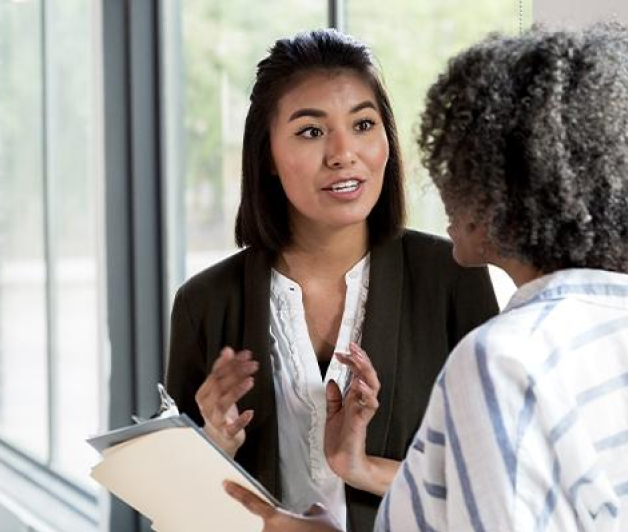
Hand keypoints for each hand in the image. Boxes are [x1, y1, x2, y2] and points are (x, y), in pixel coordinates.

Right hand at [195, 347, 257, 457]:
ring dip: (236, 391)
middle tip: (251, 364)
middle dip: (236, 373)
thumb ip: (224, 370)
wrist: (217, 440)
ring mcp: (215, 420)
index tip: (244, 354)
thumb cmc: (219, 412)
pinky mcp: (226, 434)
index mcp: (204, 394)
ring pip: (222, 404)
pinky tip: (249, 413)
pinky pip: (231, 428)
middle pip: (219, 387)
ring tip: (250, 380)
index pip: (215, 375)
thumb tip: (228, 350)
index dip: (229, 363)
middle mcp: (207, 406)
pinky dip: (240, 421)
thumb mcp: (220, 390)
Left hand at [223, 481, 341, 531]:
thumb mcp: (322, 516)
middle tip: (292, 524)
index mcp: (276, 519)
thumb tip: (311, 509)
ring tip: (299, 527)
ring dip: (282, 529)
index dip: (237, 493)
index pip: (252, 502)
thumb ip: (313, 509)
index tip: (226, 485)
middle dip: (275, 526)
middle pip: (262, 526)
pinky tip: (297, 530)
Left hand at [324, 343, 379, 490]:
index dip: (351, 361)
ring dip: (366, 371)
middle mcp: (361, 401)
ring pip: (373, 386)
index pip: (357, 373)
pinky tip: (359, 384)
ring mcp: (363, 410)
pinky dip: (366, 394)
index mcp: (354, 397)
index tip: (340, 352)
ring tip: (358, 359)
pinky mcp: (362, 421)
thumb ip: (334, 397)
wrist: (341, 461)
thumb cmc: (339, 438)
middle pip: (368, 375)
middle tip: (352, 346)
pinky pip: (370, 405)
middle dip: (362, 359)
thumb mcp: (332, 413)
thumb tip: (332, 380)